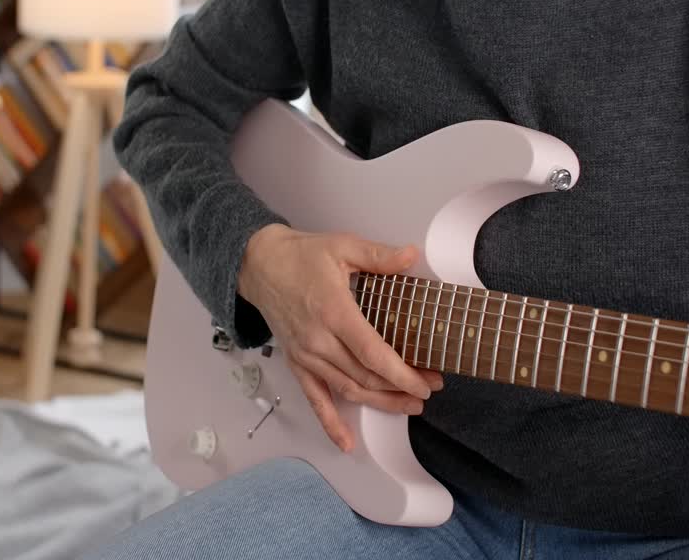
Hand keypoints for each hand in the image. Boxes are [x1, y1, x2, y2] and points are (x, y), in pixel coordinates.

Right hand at [237, 223, 443, 451]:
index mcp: (334, 311)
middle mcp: (318, 340)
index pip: (372, 353)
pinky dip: (330, 423)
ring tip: (409, 407)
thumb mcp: (343, 246)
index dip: (401, 374)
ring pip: (347, 390)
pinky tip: (347, 442)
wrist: (259, 265)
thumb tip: (412, 256)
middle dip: (400, 388)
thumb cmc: (302, 256)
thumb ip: (378, 255)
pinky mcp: (297, 363)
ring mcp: (306, 355)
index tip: (426, 382)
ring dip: (380, 403)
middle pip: (364, 376)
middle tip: (429, 389)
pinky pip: (315, 399)